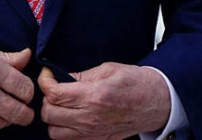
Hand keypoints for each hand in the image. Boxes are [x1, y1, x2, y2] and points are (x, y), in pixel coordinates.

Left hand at [39, 62, 170, 139]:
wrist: (157, 103)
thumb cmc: (135, 83)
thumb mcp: (107, 69)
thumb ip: (81, 75)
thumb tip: (60, 78)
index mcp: (94, 96)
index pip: (54, 94)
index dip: (44, 81)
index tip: (48, 74)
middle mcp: (91, 118)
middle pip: (49, 114)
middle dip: (45, 99)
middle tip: (54, 88)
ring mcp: (93, 133)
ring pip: (54, 132)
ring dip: (52, 118)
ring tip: (61, 105)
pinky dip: (63, 130)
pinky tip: (70, 117)